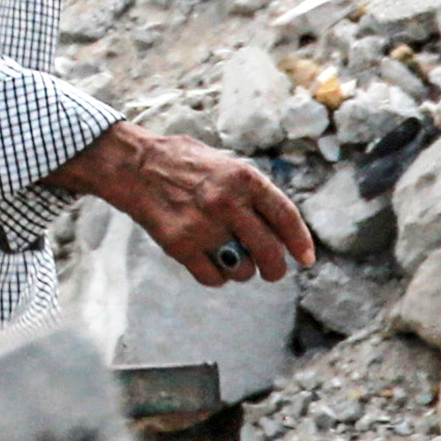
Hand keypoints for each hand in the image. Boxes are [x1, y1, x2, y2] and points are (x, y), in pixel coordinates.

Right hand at [58, 122, 318, 287]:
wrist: (134, 165)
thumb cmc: (182, 162)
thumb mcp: (225, 164)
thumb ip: (250, 192)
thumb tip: (279, 227)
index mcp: (243, 178)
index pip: (285, 216)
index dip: (300, 242)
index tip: (306, 259)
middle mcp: (227, 202)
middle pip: (269, 252)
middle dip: (276, 269)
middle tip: (273, 272)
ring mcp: (203, 226)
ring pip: (242, 269)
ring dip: (241, 270)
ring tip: (230, 257)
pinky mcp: (180, 246)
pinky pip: (213, 278)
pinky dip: (216, 277)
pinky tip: (211, 264)